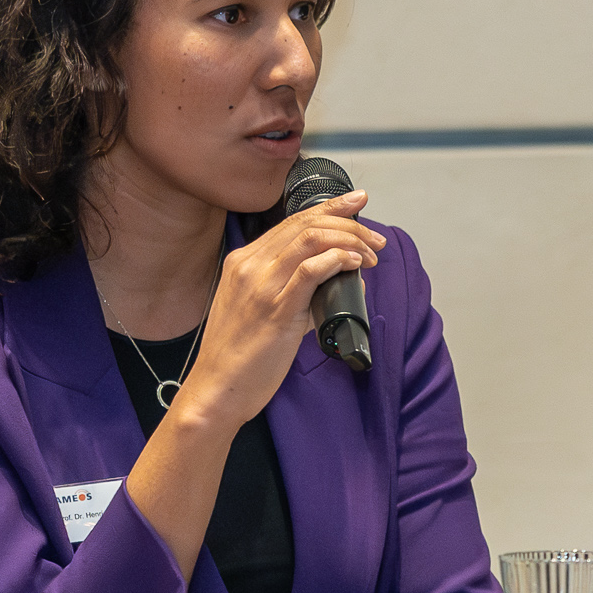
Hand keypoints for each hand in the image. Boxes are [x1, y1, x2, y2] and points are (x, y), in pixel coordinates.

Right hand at [173, 188, 382, 434]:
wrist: (217, 389)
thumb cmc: (241, 357)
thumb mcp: (260, 312)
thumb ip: (295, 293)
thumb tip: (336, 284)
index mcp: (244, 261)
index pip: (292, 222)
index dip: (330, 209)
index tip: (357, 204)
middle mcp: (249, 265)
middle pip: (305, 224)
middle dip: (348, 223)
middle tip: (376, 238)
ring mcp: (260, 285)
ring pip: (310, 239)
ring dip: (349, 241)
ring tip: (371, 254)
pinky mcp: (275, 309)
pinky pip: (309, 271)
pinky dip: (336, 260)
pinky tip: (353, 263)